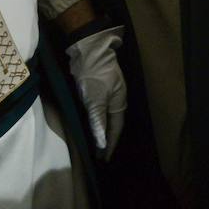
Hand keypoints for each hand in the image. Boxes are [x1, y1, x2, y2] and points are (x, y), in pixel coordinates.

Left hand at [64, 25, 126, 158]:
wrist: (89, 50)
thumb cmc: (94, 76)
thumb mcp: (96, 100)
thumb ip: (98, 122)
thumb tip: (102, 143)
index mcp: (119, 102)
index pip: (116, 129)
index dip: (110, 144)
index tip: (104, 158)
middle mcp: (116, 99)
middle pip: (113, 124)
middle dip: (107, 139)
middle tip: (99, 154)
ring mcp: (108, 92)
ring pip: (106, 116)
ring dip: (101, 130)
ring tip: (95, 142)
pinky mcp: (99, 88)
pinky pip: (99, 109)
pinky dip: (96, 120)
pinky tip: (91, 123)